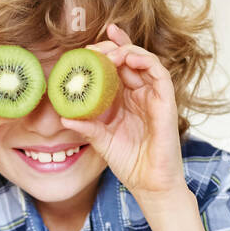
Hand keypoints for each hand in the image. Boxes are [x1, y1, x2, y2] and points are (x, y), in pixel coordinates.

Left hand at [64, 24, 186, 209]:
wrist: (149, 183)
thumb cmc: (129, 163)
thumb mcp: (102, 141)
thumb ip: (86, 126)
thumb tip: (63, 116)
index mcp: (126, 100)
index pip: (118, 67)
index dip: (106, 52)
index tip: (86, 48)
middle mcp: (141, 94)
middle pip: (130, 59)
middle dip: (113, 46)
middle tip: (93, 46)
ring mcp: (155, 96)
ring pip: (145, 61)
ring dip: (127, 51)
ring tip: (108, 53)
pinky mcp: (166, 102)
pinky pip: (159, 74)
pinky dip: (145, 61)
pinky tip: (128, 59)